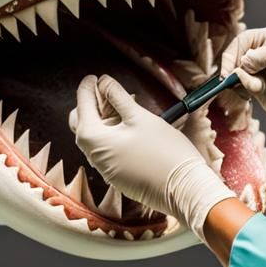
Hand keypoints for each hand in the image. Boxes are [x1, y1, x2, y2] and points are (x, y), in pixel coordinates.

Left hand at [68, 74, 236, 239]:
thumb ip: (117, 97)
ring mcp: (105, 169)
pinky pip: (107, 151)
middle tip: (108, 91)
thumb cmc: (163, 151)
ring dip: (104, 120)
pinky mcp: (118, 177)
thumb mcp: (139, 117)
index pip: (82, 106)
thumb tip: (103, 82)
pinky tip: (131, 128)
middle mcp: (94, 157)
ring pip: (96, 138)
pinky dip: (113, 136)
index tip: (94, 77)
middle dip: (91, 105)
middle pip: (82, 124)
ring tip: (125, 107)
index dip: (87, 88)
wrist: (184, 189)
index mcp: (94, 139)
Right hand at [219, 26, 265, 130]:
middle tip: (246, 83)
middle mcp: (257, 51)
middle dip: (235, 70)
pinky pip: (236, 86)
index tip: (229, 72)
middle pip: (233, 56)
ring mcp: (253, 70)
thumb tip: (242, 62)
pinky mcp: (251, 85)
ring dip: (239, 83)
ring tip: (256, 89)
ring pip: (232, 73)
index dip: (233, 55)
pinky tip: (253, 95)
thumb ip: (262, 56)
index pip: (241, 41)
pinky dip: (240, 91)